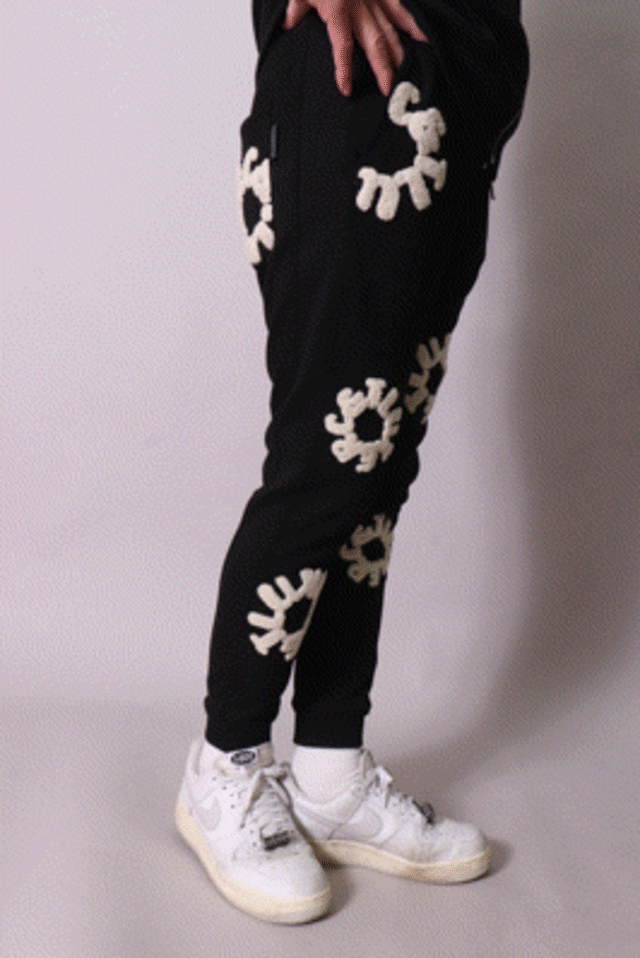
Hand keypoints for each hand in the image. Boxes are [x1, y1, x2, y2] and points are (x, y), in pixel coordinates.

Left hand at [283, 0, 428, 97]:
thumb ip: (296, 7)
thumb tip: (288, 24)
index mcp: (338, 10)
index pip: (342, 46)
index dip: (345, 69)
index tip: (347, 89)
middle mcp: (359, 7)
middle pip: (374, 43)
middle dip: (382, 69)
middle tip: (389, 91)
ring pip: (389, 30)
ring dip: (398, 54)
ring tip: (405, 74)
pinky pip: (399, 8)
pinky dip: (411, 24)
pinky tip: (422, 38)